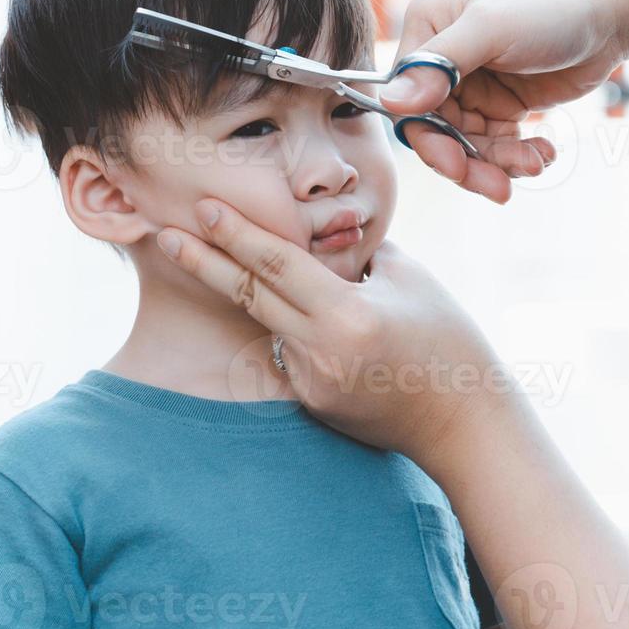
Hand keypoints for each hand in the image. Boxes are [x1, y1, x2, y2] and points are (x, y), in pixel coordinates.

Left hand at [157, 200, 511, 464]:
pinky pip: (291, 352)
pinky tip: (323, 327)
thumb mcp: (409, 278)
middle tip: (164, 232)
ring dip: (254, 294)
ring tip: (231, 262)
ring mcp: (310, 383)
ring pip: (271, 323)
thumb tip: (322, 234)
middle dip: (203, 261)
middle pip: (248, 296)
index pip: (277, 265)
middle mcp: (320, 353)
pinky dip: (297, 330)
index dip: (236, 233)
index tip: (203, 206)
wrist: (465, 423)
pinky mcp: (311, 403)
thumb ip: (357, 254)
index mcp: (347, 317)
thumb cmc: (448, 341)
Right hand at [383, 0, 628, 202]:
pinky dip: (518, 156)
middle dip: (470, 163)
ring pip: (469, 145)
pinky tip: (545, 152)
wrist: (614, 13)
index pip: (408, 100)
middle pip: (439, 131)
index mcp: (427, 30)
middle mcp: (443, 60)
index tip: (456, 167)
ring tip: (536, 165)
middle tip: (501, 188)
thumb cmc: (551, 7)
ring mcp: (473, 85)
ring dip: (500, 163)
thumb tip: (390, 102)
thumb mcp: (492, 30)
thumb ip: (439, 65)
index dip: (430, 140)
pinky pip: (496, 145)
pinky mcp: (503, 105)